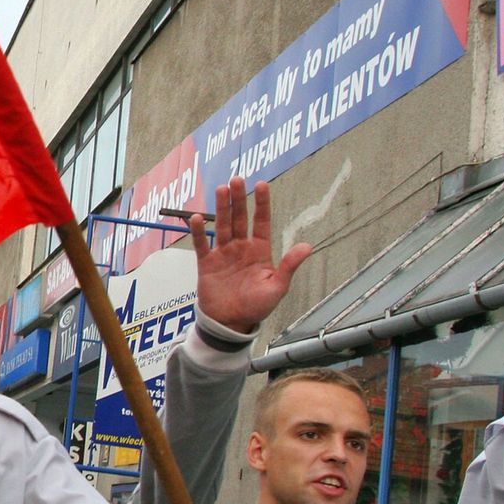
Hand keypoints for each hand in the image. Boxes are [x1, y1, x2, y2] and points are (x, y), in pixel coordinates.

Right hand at [191, 178, 312, 333]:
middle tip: (236, 180)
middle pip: (240, 218)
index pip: (261, 221)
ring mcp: (223, 254)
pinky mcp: (207, 264)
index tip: (262, 184)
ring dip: (221, 208)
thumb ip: (289, 265)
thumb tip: (307, 246)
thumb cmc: (256, 307)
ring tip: (220, 189)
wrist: (231, 324)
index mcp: (260, 251)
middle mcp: (241, 248)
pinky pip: (201, 244)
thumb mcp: (278, 287)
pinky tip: (196, 217)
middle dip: (238, 198)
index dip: (261, 203)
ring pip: (222, 225)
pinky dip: (198, 231)